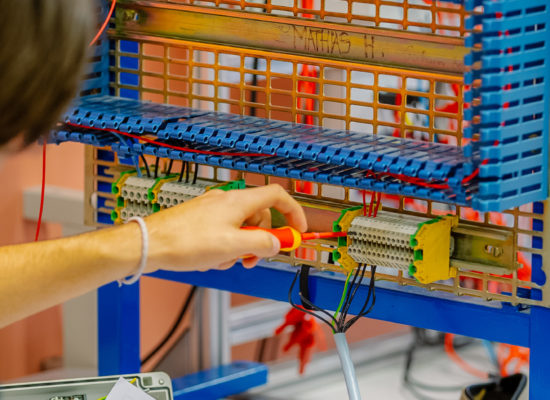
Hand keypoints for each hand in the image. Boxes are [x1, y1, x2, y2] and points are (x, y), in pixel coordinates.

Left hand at [144, 184, 307, 271]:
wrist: (149, 244)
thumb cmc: (185, 242)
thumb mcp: (232, 246)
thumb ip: (261, 244)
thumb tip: (277, 244)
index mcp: (238, 202)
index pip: (277, 196)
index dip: (292, 212)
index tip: (297, 231)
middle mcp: (226, 202)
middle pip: (259, 218)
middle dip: (260, 241)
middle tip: (253, 259)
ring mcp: (212, 211)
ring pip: (240, 228)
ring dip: (239, 248)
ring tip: (222, 261)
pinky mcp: (200, 221)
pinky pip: (223, 233)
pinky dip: (223, 248)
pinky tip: (209, 260)